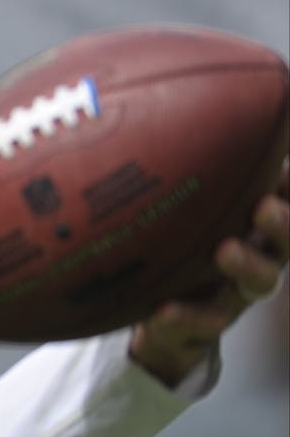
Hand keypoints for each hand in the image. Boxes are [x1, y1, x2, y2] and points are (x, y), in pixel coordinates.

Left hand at [130, 158, 289, 387]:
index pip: (288, 202)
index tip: (285, 173)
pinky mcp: (208, 323)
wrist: (160, 314)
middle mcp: (260, 257)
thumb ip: (201, 175)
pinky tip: (163, 308)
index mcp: (259, 227)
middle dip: (283, 223)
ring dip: (247, 264)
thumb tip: (194, 112)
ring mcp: (238, 293)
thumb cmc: (184, 244)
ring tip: (224, 250)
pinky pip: (205, 322)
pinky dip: (186, 315)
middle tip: (263, 206)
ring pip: (261, 282)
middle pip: (288, 241)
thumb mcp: (193, 209)